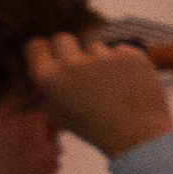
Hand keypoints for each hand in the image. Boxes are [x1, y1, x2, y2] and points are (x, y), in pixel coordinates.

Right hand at [23, 31, 172, 156]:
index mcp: (49, 78)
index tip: (51, 55)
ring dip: (98, 59)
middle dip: (69, 49)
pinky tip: (127, 81)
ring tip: (109, 84)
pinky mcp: (130, 54)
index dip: (44, 50)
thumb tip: (44, 60)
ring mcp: (103, 57)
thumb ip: (48, 83)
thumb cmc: (95, 126)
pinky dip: (122, 62)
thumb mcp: (57, 109)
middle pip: (63, 38)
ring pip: (94, 46)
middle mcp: (73, 64)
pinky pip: (119, 49)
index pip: (36, 44)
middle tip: (79, 66)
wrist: (136, 136)